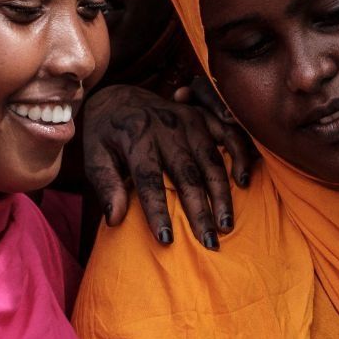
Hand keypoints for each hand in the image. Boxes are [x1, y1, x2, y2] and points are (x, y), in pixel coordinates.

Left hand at [78, 81, 254, 247]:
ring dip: (222, 194)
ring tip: (226, 225)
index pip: (149, 180)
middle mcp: (165, 128)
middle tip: (209, 243)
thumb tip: (115, 219)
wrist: (118, 96)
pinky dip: (240, 156)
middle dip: (199, 211)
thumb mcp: (93, 156)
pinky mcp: (202, 117)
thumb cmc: (105, 134)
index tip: (167, 240)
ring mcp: (187, 121)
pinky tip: (244, 182)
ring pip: (211, 161)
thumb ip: (105, 186)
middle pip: (187, 175)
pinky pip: (228, 135)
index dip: (158, 211)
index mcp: (136, 138)